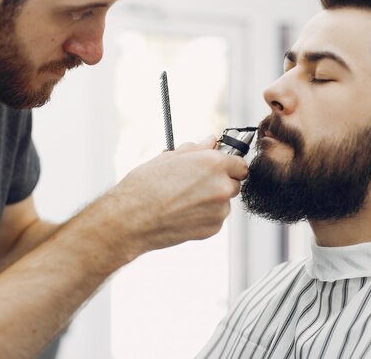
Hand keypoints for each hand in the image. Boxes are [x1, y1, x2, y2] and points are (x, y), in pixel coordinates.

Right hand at [104, 135, 248, 256]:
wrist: (131, 220)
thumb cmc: (144, 188)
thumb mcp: (168, 159)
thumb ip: (195, 150)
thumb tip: (210, 141)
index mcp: (213, 163)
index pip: (239, 163)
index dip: (228, 165)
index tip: (219, 168)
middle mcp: (221, 186)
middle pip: (234, 183)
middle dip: (220, 182)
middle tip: (195, 184)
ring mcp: (219, 209)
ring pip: (223, 202)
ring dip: (211, 200)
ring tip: (183, 200)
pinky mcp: (213, 228)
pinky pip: (215, 218)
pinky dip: (204, 216)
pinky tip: (182, 213)